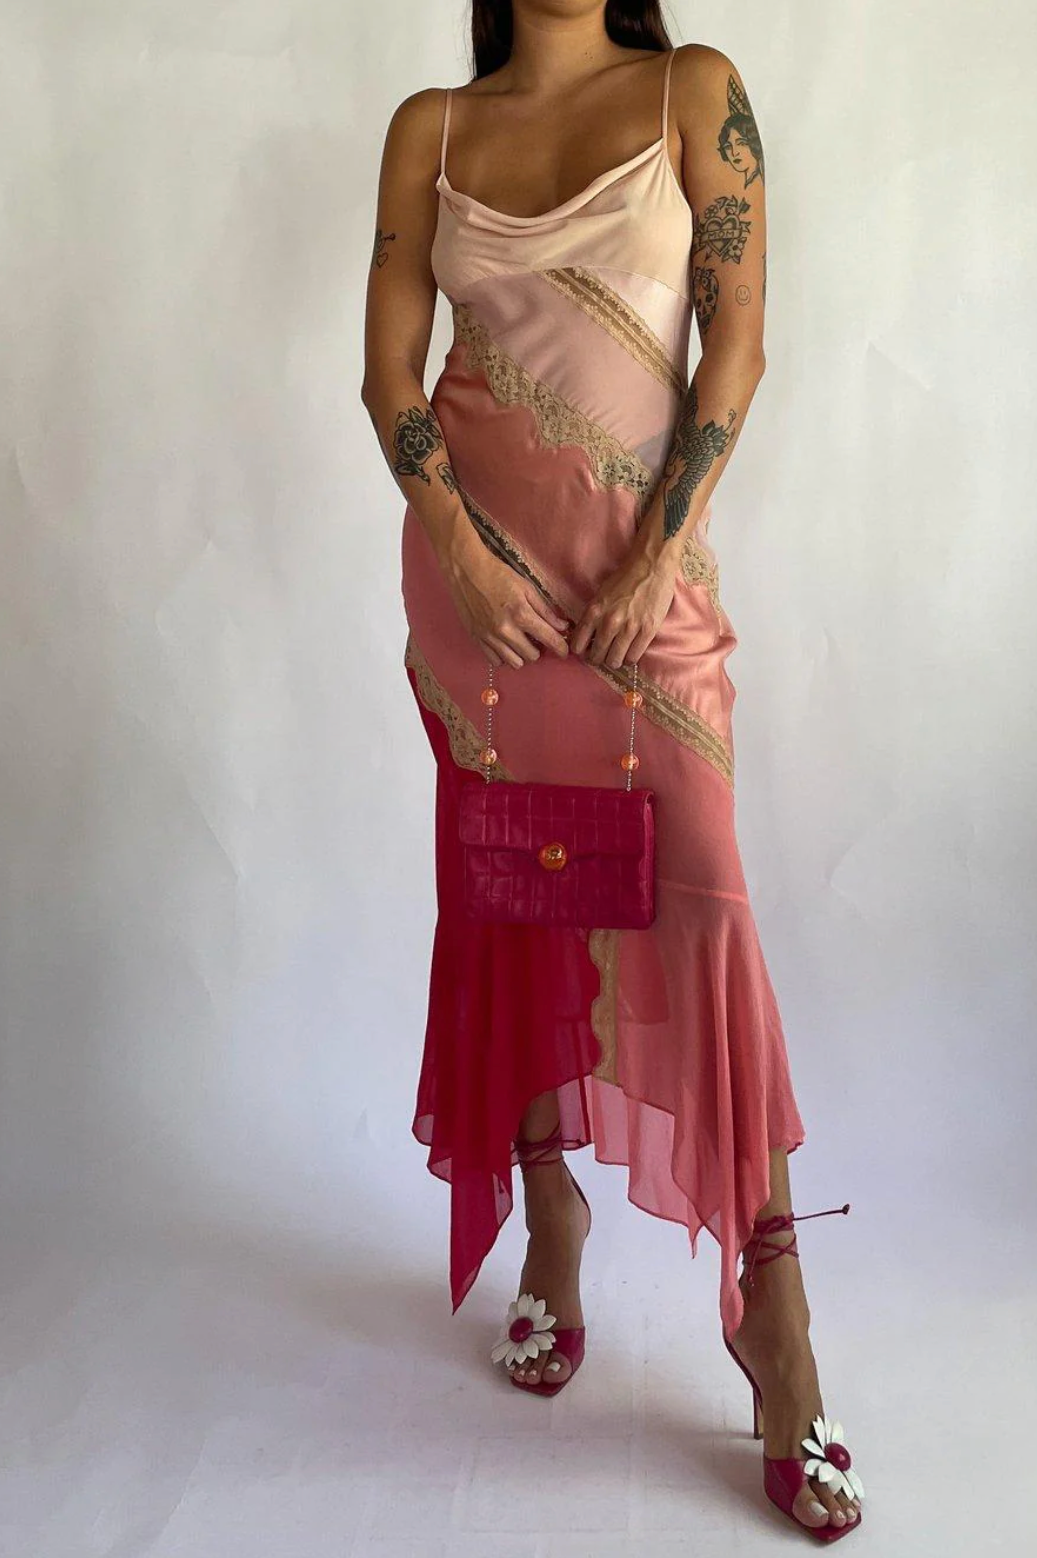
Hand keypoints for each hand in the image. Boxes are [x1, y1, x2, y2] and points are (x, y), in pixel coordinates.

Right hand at [442, 544, 571, 668]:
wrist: (466, 570)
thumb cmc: (499, 575)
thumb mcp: (527, 588)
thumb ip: (545, 611)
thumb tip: (563, 627)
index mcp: (521, 614)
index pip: (549, 640)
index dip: (561, 648)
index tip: (564, 650)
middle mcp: (506, 630)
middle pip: (532, 656)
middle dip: (539, 648)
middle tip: (535, 636)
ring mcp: (489, 637)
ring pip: (514, 663)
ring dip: (521, 654)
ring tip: (520, 641)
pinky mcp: (477, 639)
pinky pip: (495, 661)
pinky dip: (504, 656)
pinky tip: (505, 644)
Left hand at [569, 547, 675, 667]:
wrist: (651, 565)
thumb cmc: (625, 578)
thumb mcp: (600, 594)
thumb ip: (593, 615)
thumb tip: (586, 637)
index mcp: (595, 611)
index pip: (578, 644)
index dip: (581, 651)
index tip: (586, 650)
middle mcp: (610, 622)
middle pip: (597, 656)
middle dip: (597, 658)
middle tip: (602, 655)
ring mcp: (630, 628)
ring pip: (615, 661)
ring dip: (614, 660)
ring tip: (617, 654)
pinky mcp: (648, 630)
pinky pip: (633, 657)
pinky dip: (629, 657)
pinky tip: (630, 651)